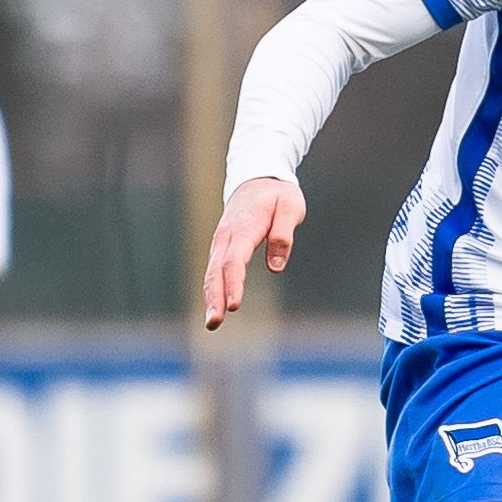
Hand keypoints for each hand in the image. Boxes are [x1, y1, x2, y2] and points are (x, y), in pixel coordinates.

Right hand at [202, 176, 305, 328]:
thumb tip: (276, 267)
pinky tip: (214, 308)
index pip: (235, 260)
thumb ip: (283, 234)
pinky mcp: (222, 247)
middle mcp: (226, 236)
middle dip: (214, 298)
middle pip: (217, 271)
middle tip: (214, 323)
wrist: (257, 178)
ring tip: (212, 323)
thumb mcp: (290, 207)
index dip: (234, 284)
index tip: (235, 305)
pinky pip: (214, 270)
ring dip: (210, 298)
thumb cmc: (277, 194)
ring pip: (212, 272)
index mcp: (244, 227)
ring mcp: (221, 242)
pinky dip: (212, 289)